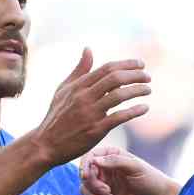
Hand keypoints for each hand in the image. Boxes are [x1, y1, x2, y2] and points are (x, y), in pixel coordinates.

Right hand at [30, 49, 150, 164]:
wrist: (45, 145)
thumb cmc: (56, 117)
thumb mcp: (63, 90)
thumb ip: (79, 70)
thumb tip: (89, 49)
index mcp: (78, 86)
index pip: (107, 68)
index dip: (127, 64)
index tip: (140, 64)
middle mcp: (84, 97)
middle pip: (115, 78)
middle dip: (136, 75)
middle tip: (148, 76)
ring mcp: (90, 113)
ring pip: (119, 96)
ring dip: (138, 91)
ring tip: (148, 90)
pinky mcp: (95, 130)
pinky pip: (119, 117)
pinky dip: (134, 111)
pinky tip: (144, 108)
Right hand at [79, 146, 178, 194]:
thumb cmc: (151, 180)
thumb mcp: (135, 167)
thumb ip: (115, 161)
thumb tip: (94, 160)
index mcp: (111, 158)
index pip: (89, 158)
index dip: (85, 166)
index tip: (86, 175)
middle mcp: (105, 171)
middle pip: (85, 177)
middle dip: (93, 185)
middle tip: (108, 191)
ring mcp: (103, 187)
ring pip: (84, 191)